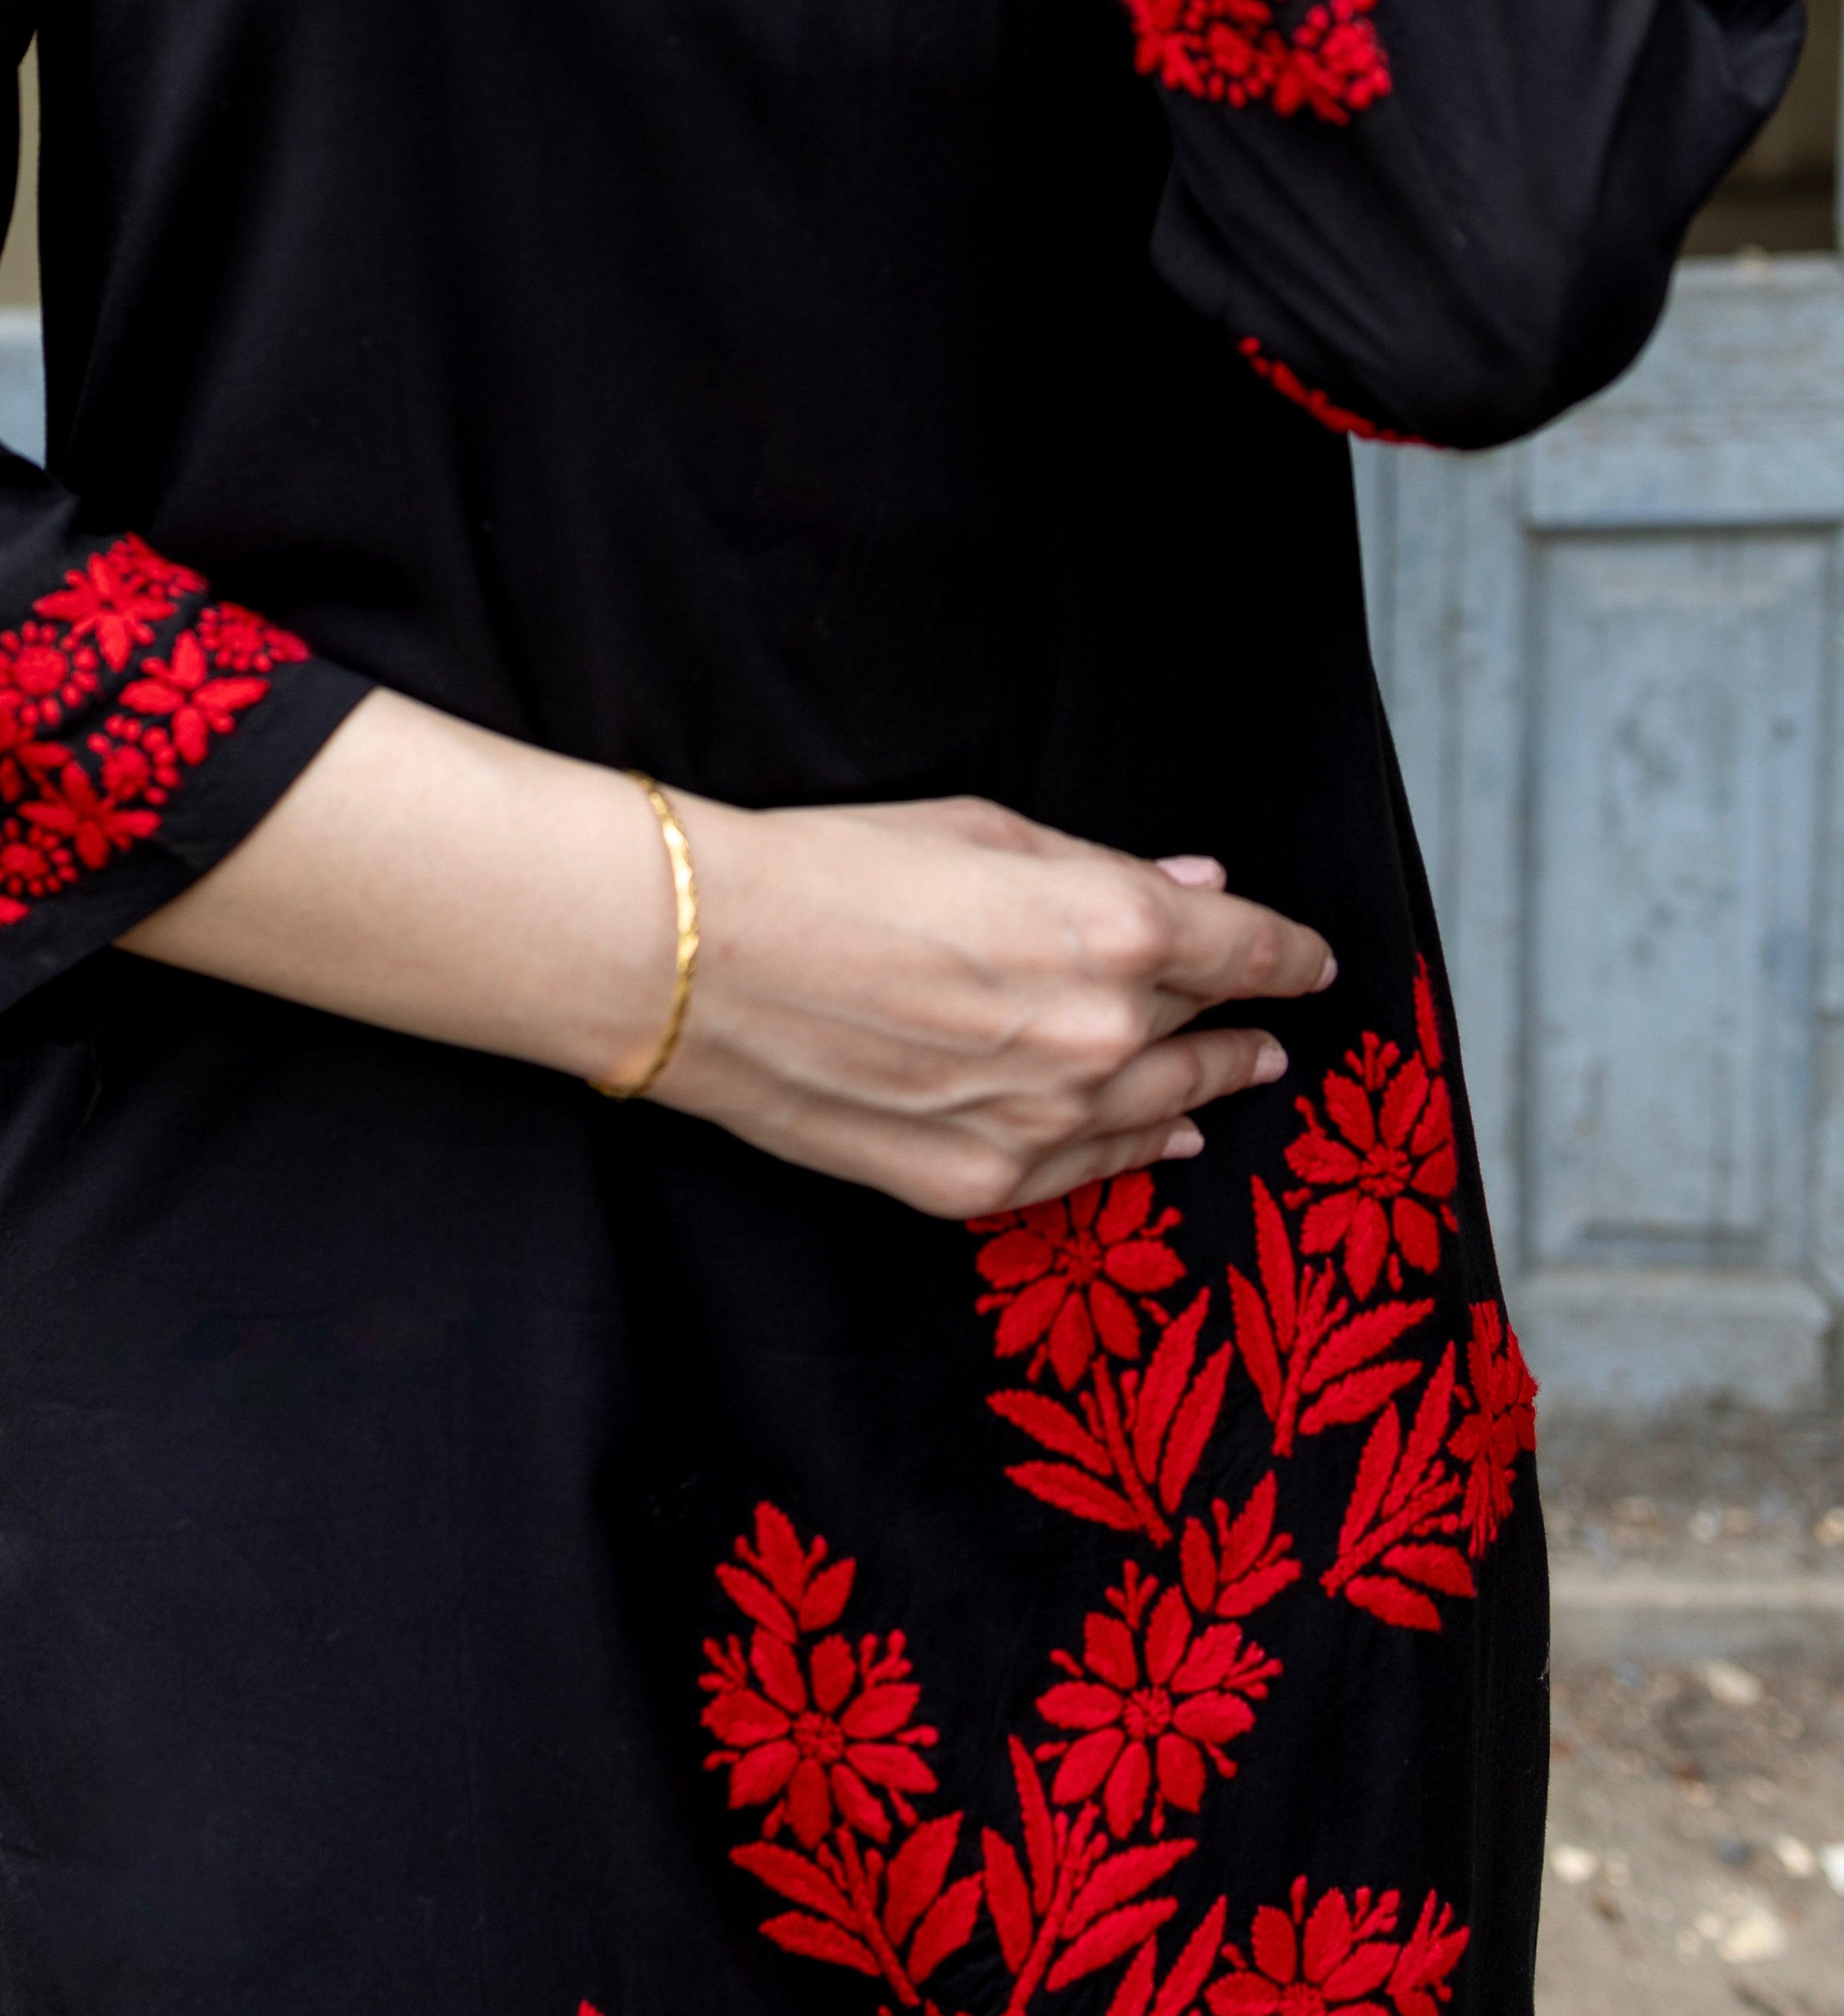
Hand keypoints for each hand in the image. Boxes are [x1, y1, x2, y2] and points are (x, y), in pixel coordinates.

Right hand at [650, 789, 1333, 1219]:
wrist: (701, 960)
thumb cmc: (832, 868)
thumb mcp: (983, 832)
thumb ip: (1102, 870)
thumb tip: (1196, 888)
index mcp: (1115, 926)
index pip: (1248, 949)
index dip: (1292, 954)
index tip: (1314, 961)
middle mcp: (1102, 1034)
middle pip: (1208, 1030)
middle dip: (1244, 1021)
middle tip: (1270, 1025)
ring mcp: (1044, 1122)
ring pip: (1163, 1112)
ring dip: (1208, 1090)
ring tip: (1239, 1079)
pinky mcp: (978, 1183)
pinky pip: (1087, 1175)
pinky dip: (1137, 1155)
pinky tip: (1167, 1144)